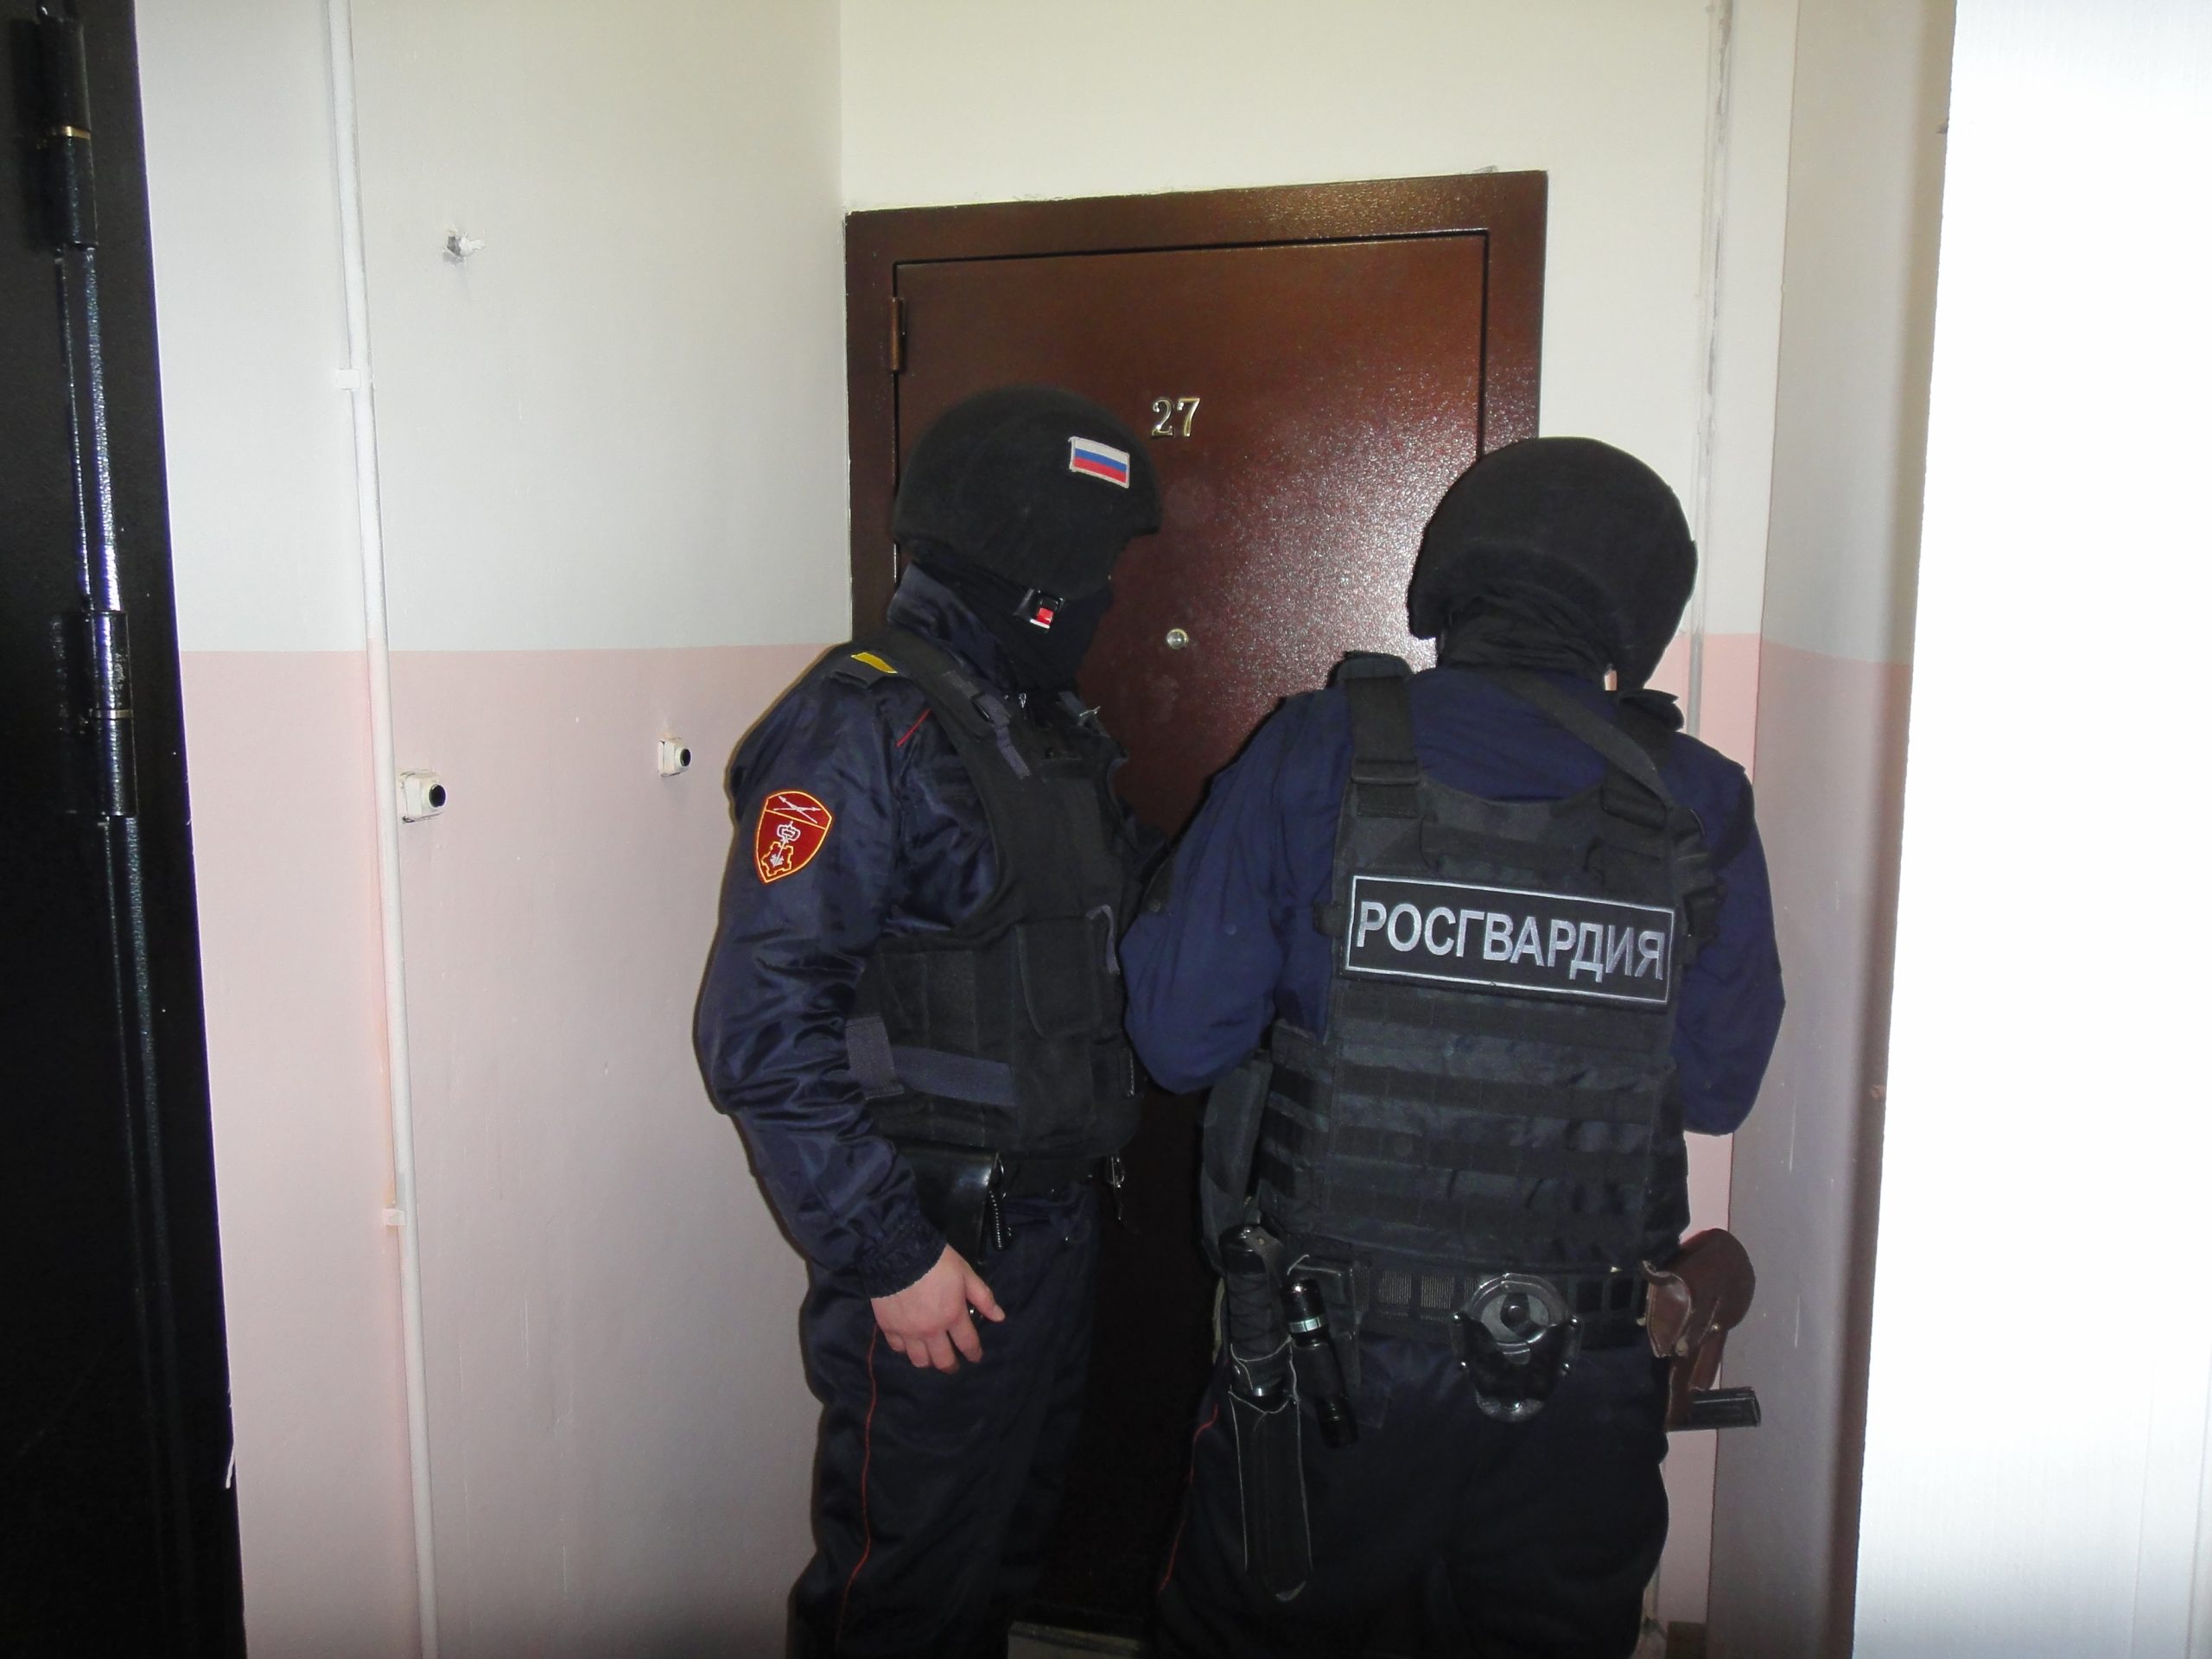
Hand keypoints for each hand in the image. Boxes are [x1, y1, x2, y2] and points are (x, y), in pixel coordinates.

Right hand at [872, 1245, 1004, 1372]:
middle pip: (943, 1360)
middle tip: (953, 1366)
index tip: (976, 1357)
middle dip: (951, 1366)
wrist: (897, 1253)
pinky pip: (898, 1348)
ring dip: (928, 1362)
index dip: (974, 1353)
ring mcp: (908, 1332)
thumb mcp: (966, 1274)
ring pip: (919, 1360)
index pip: (967, 1344)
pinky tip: (909, 1345)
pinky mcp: (889, 1327)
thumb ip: (983, 1298)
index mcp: (952, 1316)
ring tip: (931, 1358)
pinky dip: (905, 1349)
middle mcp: (931, 1330)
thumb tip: (999, 1317)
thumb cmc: (936, 1261)